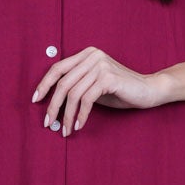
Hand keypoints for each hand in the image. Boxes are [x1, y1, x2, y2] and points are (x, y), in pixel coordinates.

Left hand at [31, 48, 165, 132]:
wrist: (148, 90)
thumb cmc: (120, 91)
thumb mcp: (93, 85)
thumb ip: (76, 87)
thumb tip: (52, 104)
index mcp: (86, 54)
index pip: (57, 68)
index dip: (44, 85)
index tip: (35, 101)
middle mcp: (92, 56)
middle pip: (63, 82)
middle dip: (53, 105)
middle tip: (48, 123)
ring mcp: (100, 65)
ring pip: (73, 93)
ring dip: (67, 115)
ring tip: (65, 129)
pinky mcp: (108, 78)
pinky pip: (87, 99)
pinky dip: (81, 115)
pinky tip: (79, 125)